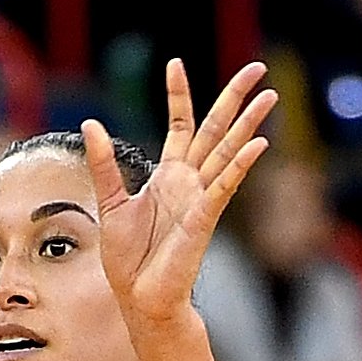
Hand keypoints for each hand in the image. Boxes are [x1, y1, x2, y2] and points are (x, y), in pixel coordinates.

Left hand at [83, 59, 276, 329]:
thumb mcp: (109, 201)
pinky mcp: (204, 218)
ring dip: (249, 124)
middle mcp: (190, 181)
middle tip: (258, 68)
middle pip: (216, 130)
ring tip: (270, 96)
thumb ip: (104, 164)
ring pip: (229, 151)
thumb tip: (92, 124)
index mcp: (168, 175)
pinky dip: (241, 166)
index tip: (175, 63)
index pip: (180, 124)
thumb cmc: (128, 257)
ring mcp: (201, 198)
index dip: (178, 95)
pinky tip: (260, 145)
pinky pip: (225, 186)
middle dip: (235, 98)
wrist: (140, 297)